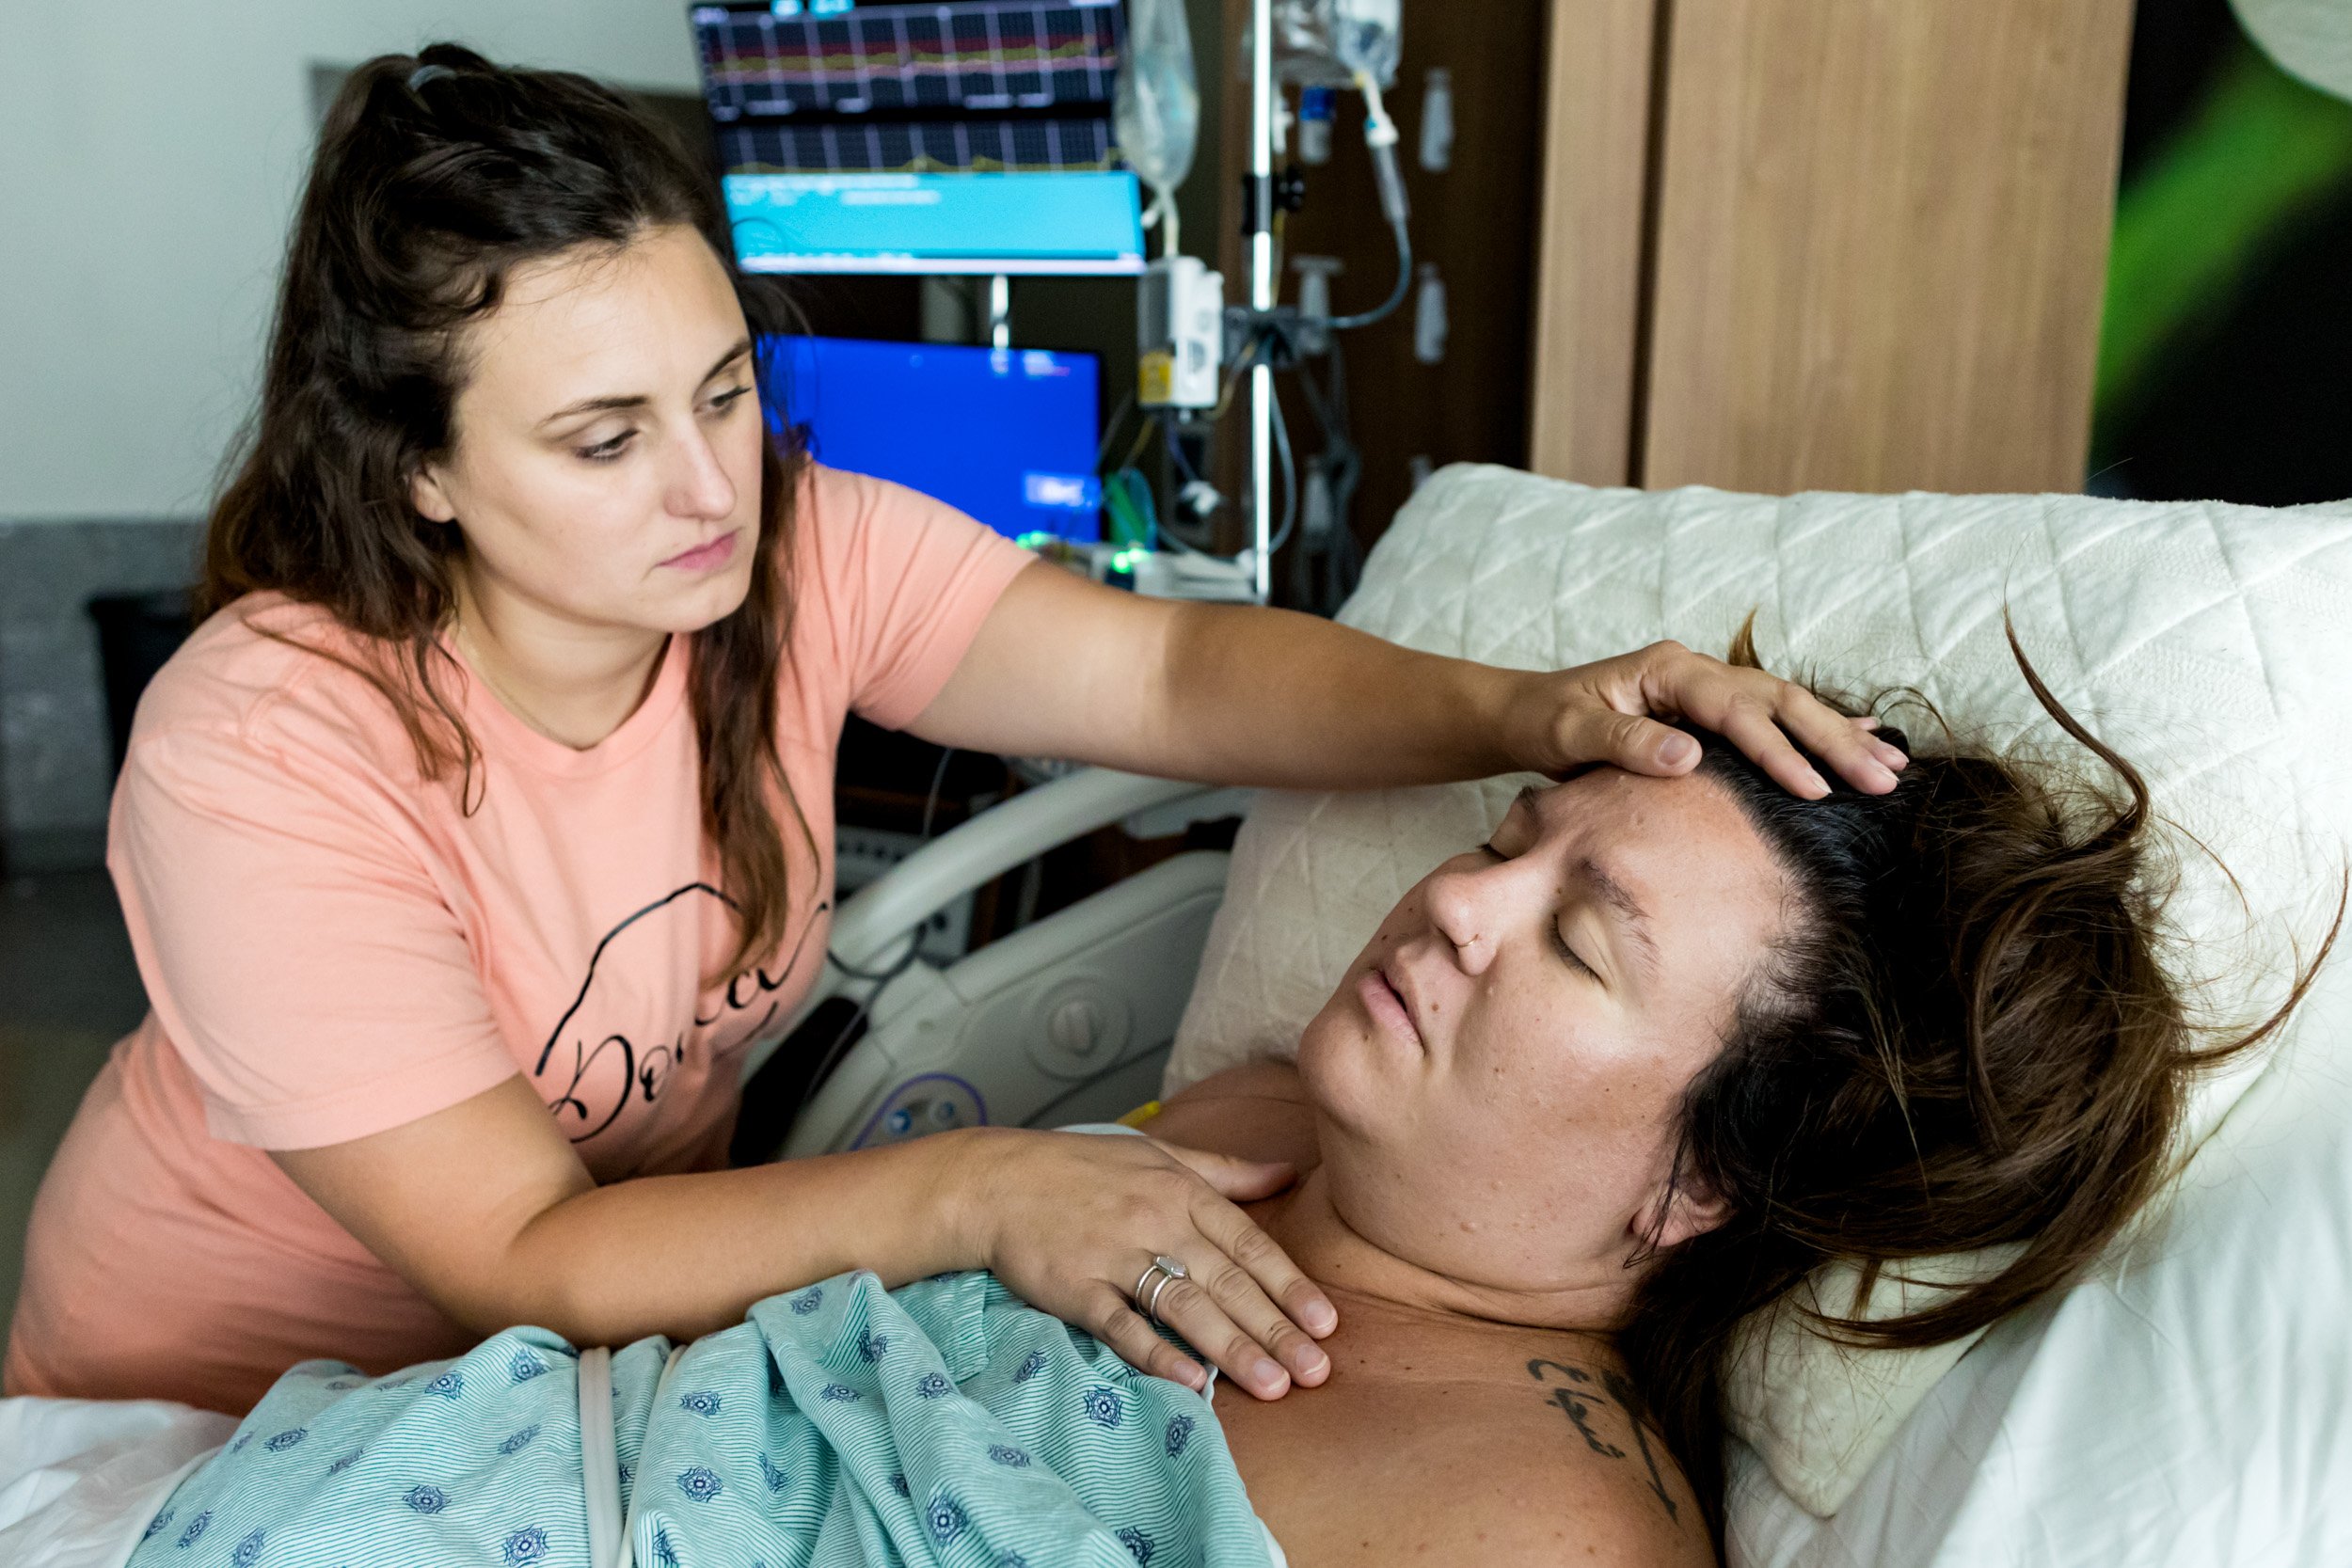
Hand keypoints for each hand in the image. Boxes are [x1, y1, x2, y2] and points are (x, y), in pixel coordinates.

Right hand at [947, 1128, 1336, 1399]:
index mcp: (1181, 1190)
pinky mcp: (1075, 1286)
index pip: (1248, 1244)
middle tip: (1316, 1371)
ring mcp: (1114, 1254)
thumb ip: (1226, 1170)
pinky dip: (1156, 1353)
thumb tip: (1288, 1173)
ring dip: (1231, 1348)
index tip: (1326, 1323)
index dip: (1289, 1285)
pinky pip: (1122, 1325)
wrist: (996, 1179)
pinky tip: (1190, 1381)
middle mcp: (1156, 1221)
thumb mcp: (1160, 1154)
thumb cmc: (1082, 1168)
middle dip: (1276, 1330)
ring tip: (1272, 1386)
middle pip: (1226, 1282)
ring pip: (1184, 1306)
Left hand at [1509, 640, 1907, 797]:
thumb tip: (1688, 756)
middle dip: (1834, 741)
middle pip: (1779, 701)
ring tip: (1894, 767)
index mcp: (1668, 670)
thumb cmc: (1543, 722)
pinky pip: (1776, 718)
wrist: (1524, 713)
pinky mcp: (1712, 711)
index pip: (1736, 711)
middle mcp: (1697, 672)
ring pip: (1789, 707)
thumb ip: (1625, 743)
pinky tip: (1866, 739)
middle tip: (1884, 779)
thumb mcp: (1569, 734)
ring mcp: (1709, 688)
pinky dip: (1820, 730)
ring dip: (1841, 737)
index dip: (1777, 750)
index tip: (1815, 789)